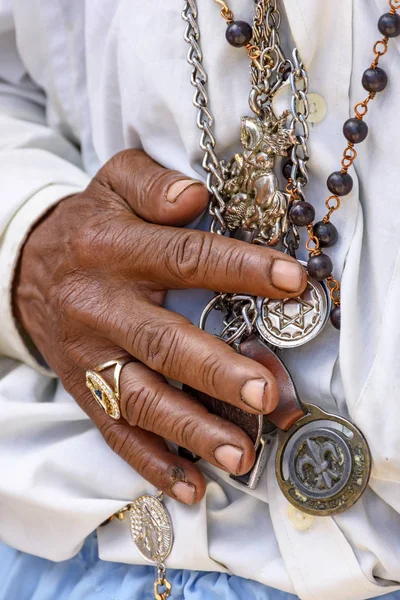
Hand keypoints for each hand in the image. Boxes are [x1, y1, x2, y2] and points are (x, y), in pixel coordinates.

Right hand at [14, 150, 306, 504]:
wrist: (25, 269)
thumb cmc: (88, 226)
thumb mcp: (112, 184)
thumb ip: (151, 184)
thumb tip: (195, 197)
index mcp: (114, 248)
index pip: (184, 257)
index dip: (239, 269)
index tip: (291, 282)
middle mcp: (100, 305)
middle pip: (161, 341)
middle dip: (216, 370)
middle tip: (267, 392)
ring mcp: (90, 354)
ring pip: (140, 397)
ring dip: (190, 429)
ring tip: (240, 454)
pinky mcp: (84, 389)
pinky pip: (115, 430)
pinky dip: (152, 461)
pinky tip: (191, 485)